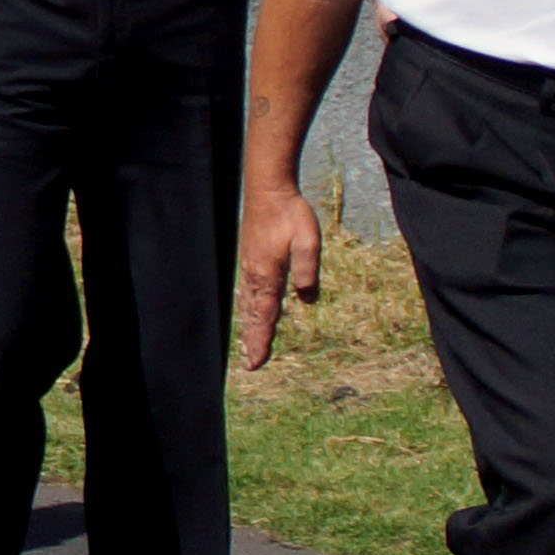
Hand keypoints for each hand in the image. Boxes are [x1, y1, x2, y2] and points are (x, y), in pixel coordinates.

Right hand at [235, 175, 325, 368]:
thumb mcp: (308, 241)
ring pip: (248, 305)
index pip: (266, 316)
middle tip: (251, 364)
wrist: (268, 190)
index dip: (262, 340)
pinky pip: (247, 292)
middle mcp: (255, 275)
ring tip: (248, 347)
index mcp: (268, 275)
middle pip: (253, 315)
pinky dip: (247, 309)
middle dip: (253, 340)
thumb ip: (307, 271)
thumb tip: (307, 299)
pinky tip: (248, 312)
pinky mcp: (250, 259)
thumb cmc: (290, 214)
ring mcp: (250, 267)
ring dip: (249, 327)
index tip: (257, 362)